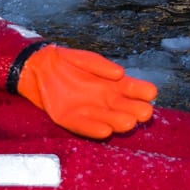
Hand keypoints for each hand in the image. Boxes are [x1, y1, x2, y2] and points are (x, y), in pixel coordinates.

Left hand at [17, 45, 156, 137]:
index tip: (150, 93)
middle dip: (137, 111)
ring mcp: (92, 112)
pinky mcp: (72, 121)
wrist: (40, 69)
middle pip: (129, 109)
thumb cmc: (68, 62)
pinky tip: (106, 131)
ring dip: (119, 122)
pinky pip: (87, 128)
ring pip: (111, 121)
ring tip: (127, 122)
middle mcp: (107, 101)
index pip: (137, 91)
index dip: (144, 92)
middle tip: (142, 112)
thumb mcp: (86, 59)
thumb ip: (101, 65)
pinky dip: (96, 129)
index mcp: (115, 84)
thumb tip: (121, 74)